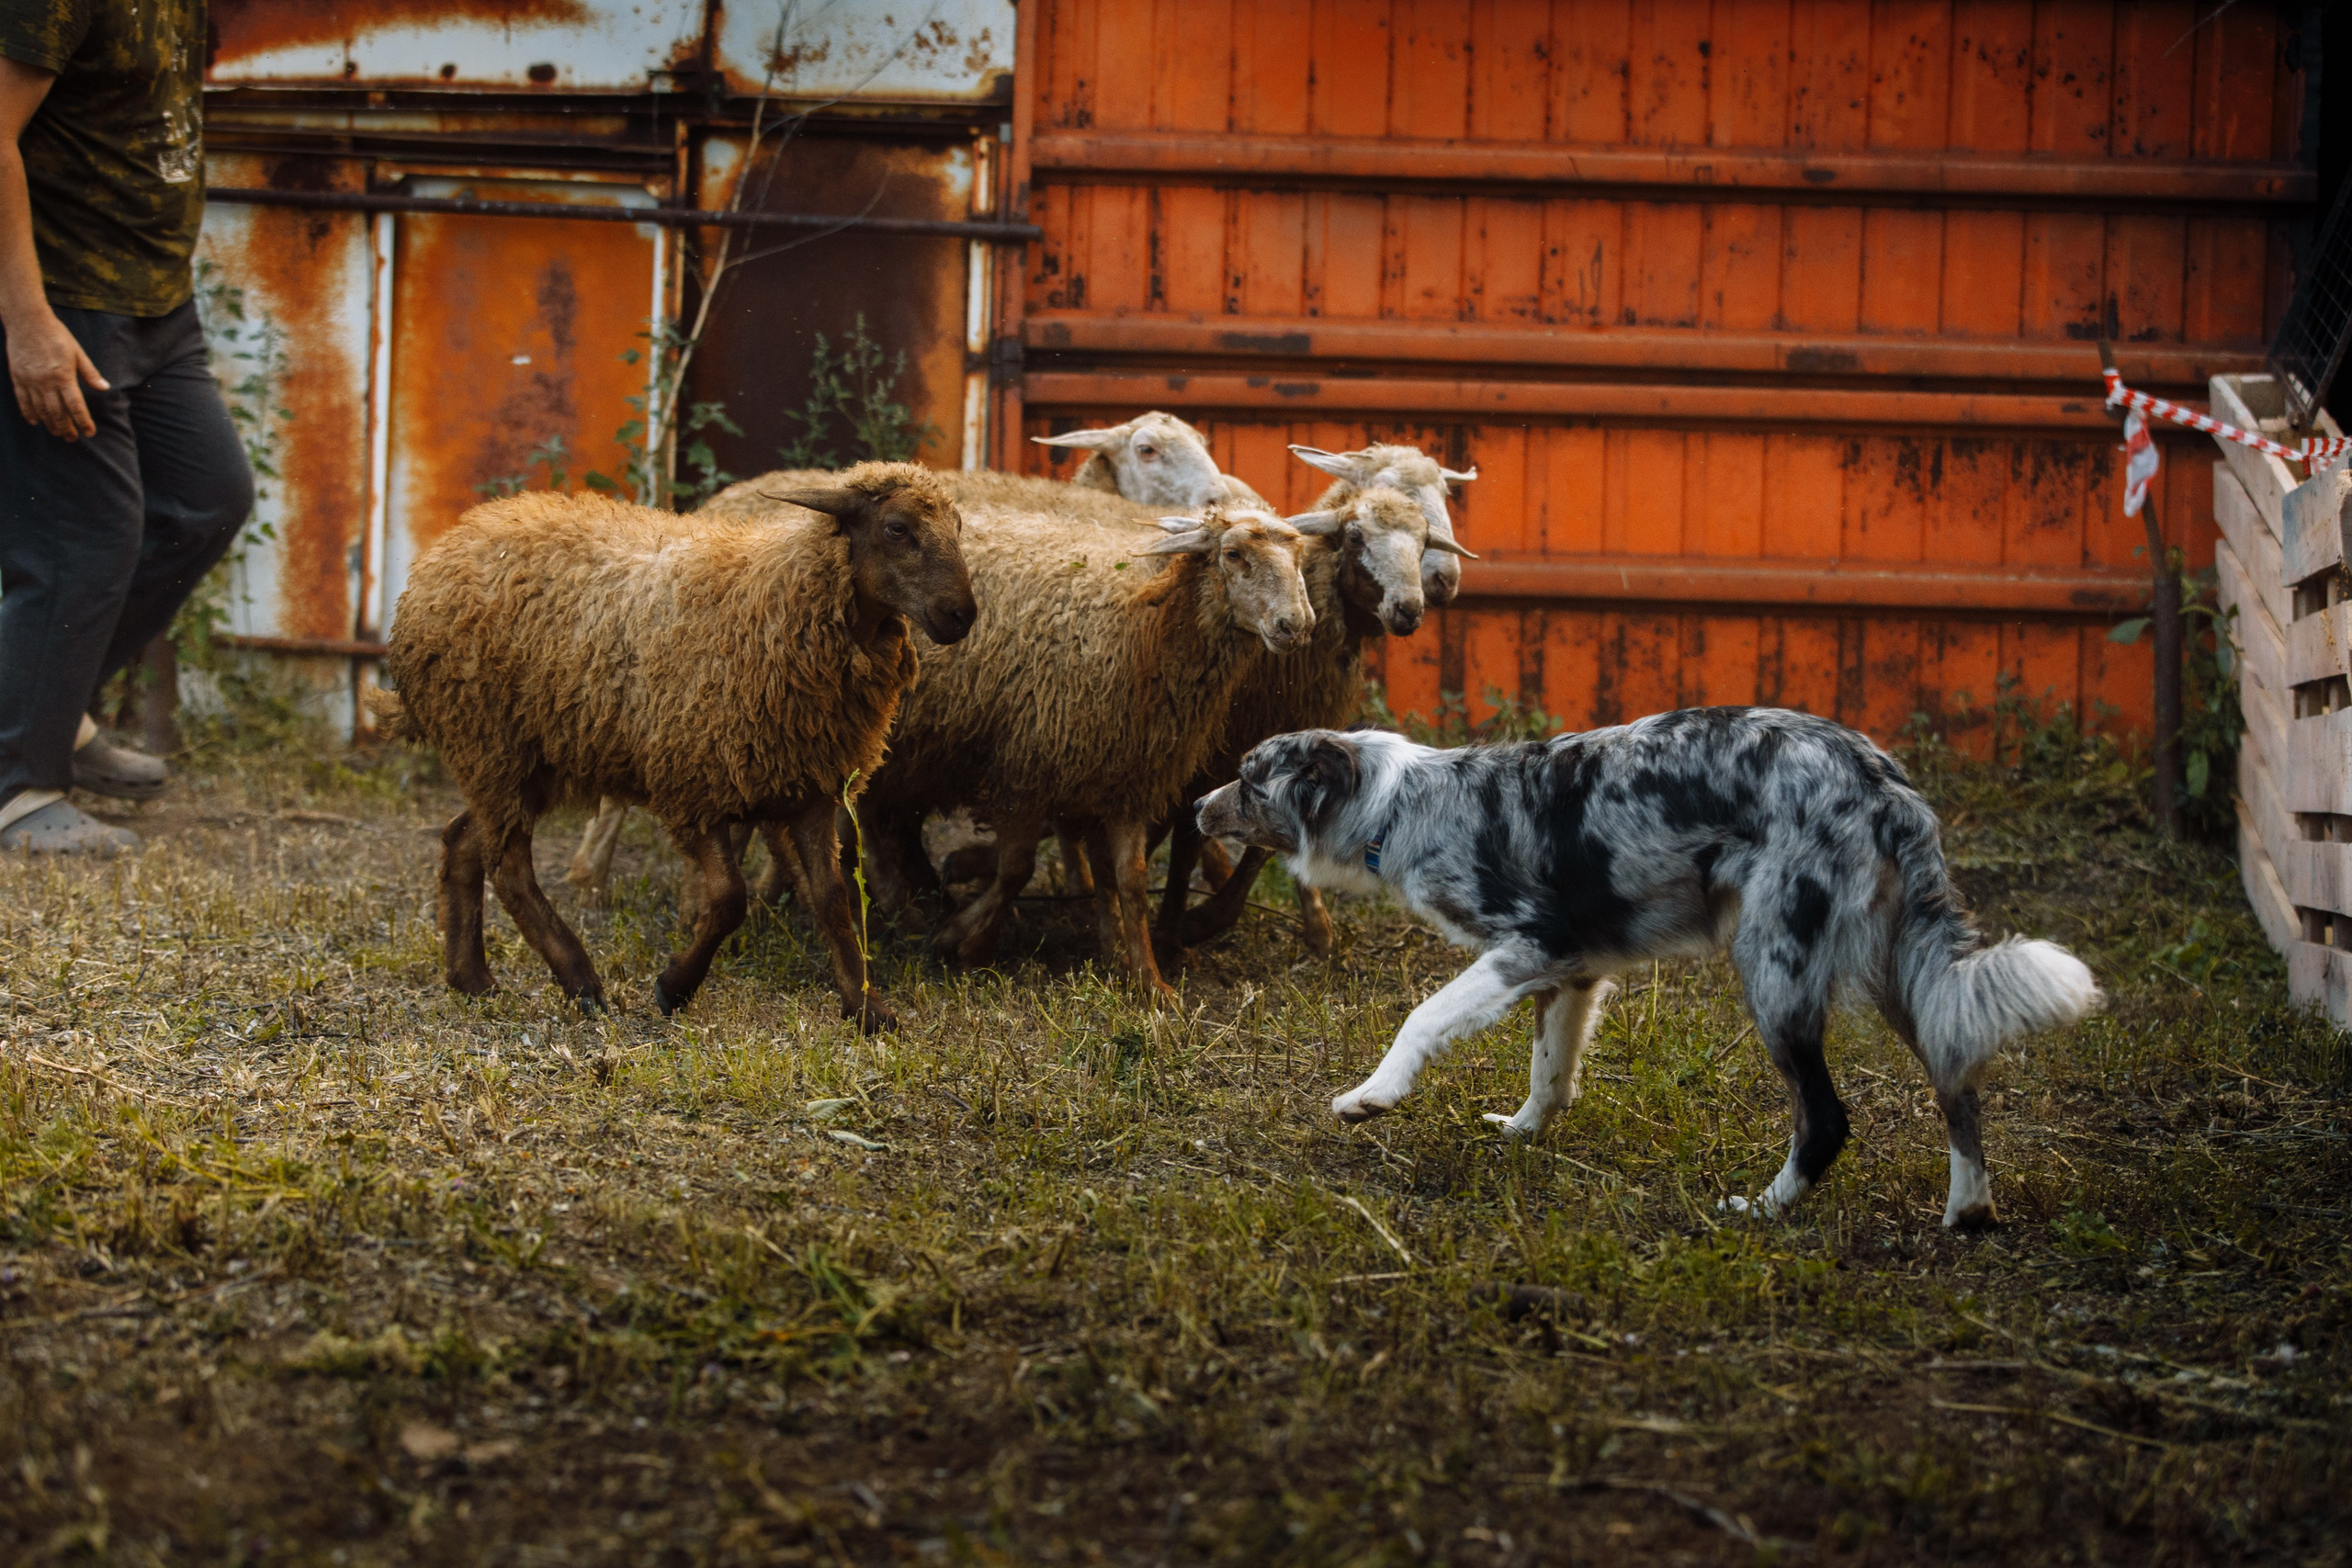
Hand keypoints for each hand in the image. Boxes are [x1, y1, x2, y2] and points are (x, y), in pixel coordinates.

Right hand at [7, 308, 106, 438]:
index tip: (89, 432)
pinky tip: (35, 422)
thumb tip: (105, 388)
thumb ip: (90, 373)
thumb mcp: (78, 352)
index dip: (83, 422)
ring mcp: (30, 381)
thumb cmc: (56, 335)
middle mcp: (45, 382)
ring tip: (58, 433)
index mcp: (64, 376)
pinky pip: (22, 400)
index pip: (76, 406)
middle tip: (72, 438)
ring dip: (50, 424)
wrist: (27, 321)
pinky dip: (28, 413)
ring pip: (40, 410)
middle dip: (66, 428)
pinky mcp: (17, 377)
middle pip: (57, 413)